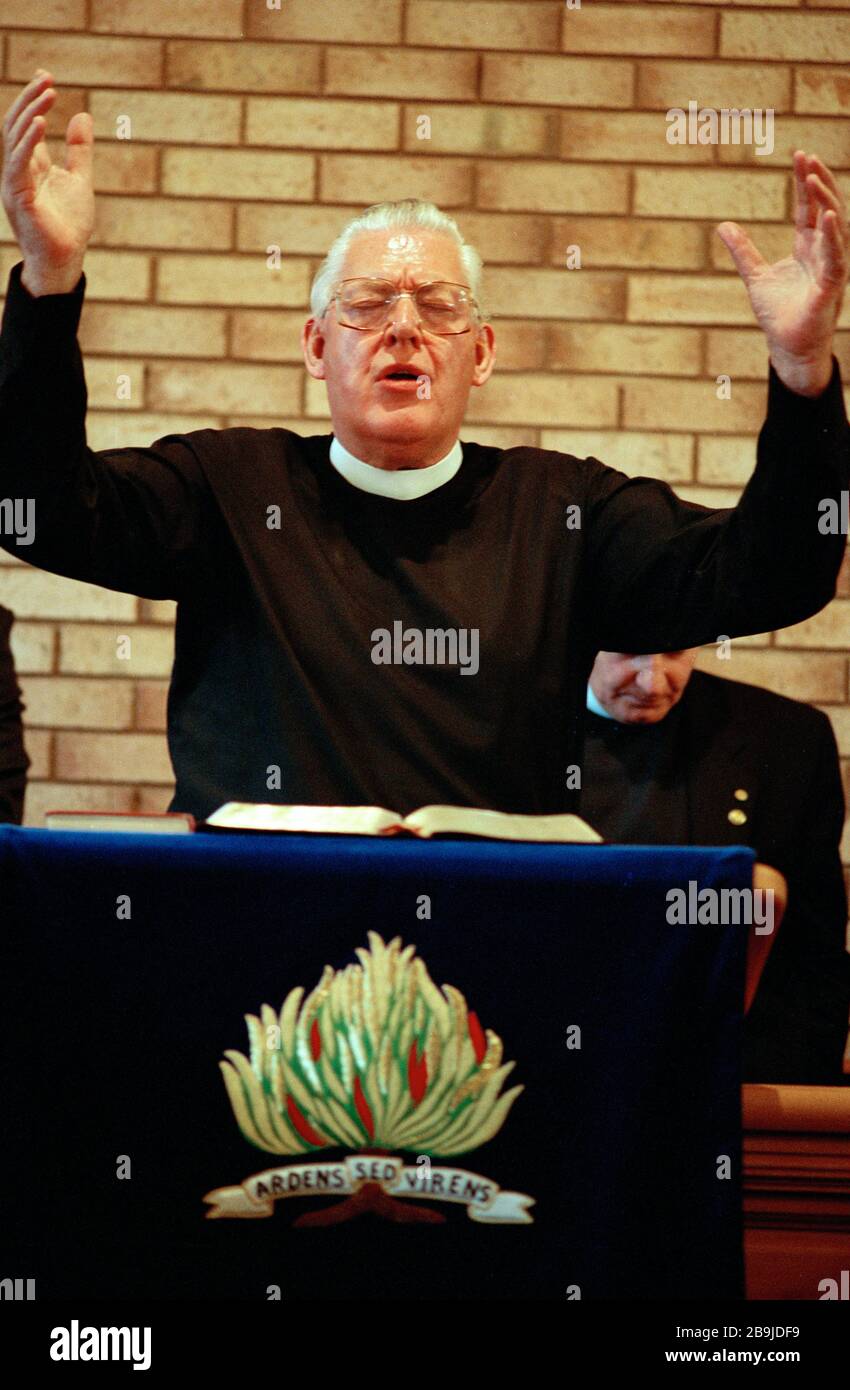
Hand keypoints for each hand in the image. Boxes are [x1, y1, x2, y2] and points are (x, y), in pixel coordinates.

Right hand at [1, 70, 93, 294]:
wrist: (65, 260)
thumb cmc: (68, 225)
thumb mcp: (79, 179)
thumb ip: (79, 150)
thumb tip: (82, 116)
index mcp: (30, 165)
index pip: (26, 124)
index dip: (34, 100)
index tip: (47, 77)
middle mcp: (17, 170)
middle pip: (16, 125)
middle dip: (29, 99)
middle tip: (46, 79)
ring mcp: (14, 182)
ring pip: (14, 138)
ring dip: (30, 113)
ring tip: (48, 93)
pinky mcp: (17, 197)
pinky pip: (17, 162)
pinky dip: (27, 141)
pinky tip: (41, 122)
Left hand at [716, 151, 847, 395]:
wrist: (787, 348)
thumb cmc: (778, 315)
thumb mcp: (755, 276)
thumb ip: (742, 250)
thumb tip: (723, 225)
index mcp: (808, 248)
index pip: (809, 208)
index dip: (805, 182)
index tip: (799, 155)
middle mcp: (824, 253)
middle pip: (825, 209)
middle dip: (818, 182)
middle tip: (807, 156)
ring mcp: (831, 268)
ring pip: (835, 227)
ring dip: (826, 200)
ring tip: (814, 177)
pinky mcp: (831, 286)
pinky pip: (836, 256)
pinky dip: (832, 236)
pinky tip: (826, 215)